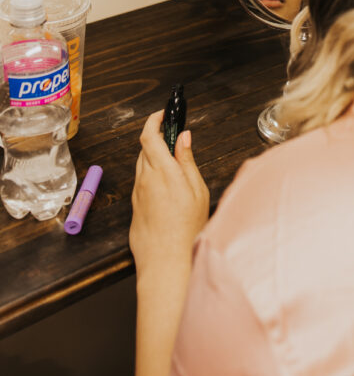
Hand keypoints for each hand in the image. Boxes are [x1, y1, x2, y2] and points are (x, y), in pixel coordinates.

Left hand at [130, 110, 209, 281]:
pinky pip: (141, 182)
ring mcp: (137, 193)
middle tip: (175, 140)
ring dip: (154, 158)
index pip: (149, 136)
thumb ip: (187, 161)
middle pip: (145, 148)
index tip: (162, 114)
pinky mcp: (134, 206)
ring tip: (174, 166)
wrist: (166, 262)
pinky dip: (152, 176)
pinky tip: (167, 189)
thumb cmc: (186, 229)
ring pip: (142, 165)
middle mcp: (145, 179)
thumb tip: (183, 138)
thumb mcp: (197, 190)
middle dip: (158, 139)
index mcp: (162, 171)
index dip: (154, 120)